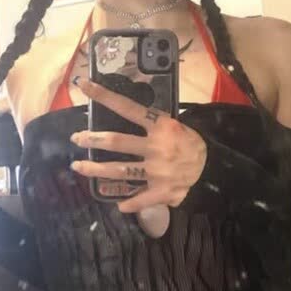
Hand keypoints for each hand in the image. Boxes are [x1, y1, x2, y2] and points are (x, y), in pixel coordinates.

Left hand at [68, 78, 207, 213]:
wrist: (213, 165)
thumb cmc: (189, 142)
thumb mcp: (174, 125)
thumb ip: (151, 123)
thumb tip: (125, 113)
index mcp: (160, 126)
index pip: (127, 107)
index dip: (104, 96)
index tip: (83, 85)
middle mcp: (156, 147)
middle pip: (117, 141)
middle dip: (92, 138)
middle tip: (76, 138)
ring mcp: (157, 171)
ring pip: (120, 170)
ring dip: (95, 168)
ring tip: (78, 166)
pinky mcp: (162, 190)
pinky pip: (142, 199)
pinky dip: (130, 203)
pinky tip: (119, 205)